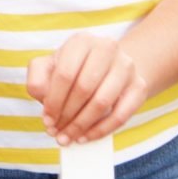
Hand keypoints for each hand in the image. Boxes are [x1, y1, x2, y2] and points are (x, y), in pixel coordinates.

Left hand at [27, 32, 149, 146]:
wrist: (108, 67)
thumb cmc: (72, 70)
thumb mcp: (49, 67)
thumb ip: (38, 77)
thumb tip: (42, 96)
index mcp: (81, 41)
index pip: (65, 74)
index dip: (53, 101)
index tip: (47, 120)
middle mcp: (107, 48)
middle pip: (84, 89)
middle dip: (67, 115)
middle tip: (56, 132)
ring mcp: (126, 66)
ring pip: (102, 102)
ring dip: (81, 125)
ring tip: (68, 137)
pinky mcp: (139, 86)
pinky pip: (121, 115)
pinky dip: (101, 130)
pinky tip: (85, 137)